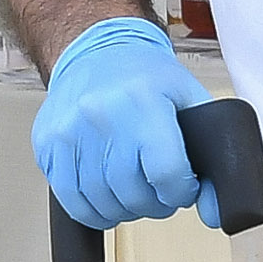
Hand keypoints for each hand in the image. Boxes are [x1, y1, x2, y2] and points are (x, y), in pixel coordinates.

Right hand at [31, 17, 213, 229]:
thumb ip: (211, 154)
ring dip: (124, 209)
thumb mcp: (188, 99)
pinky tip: (105, 199)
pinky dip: (91, 210)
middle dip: (154, 204)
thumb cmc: (144, 77)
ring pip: (101, 202)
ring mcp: (69, 132)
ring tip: (133, 193)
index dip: (180, 192)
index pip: (166, 174)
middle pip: (133, 193)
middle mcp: (102, 116)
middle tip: (158, 192)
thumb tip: (215, 211)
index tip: (181, 188)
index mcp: (143, 102)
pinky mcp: (47, 145)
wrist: (93, 49)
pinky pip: (69, 199)